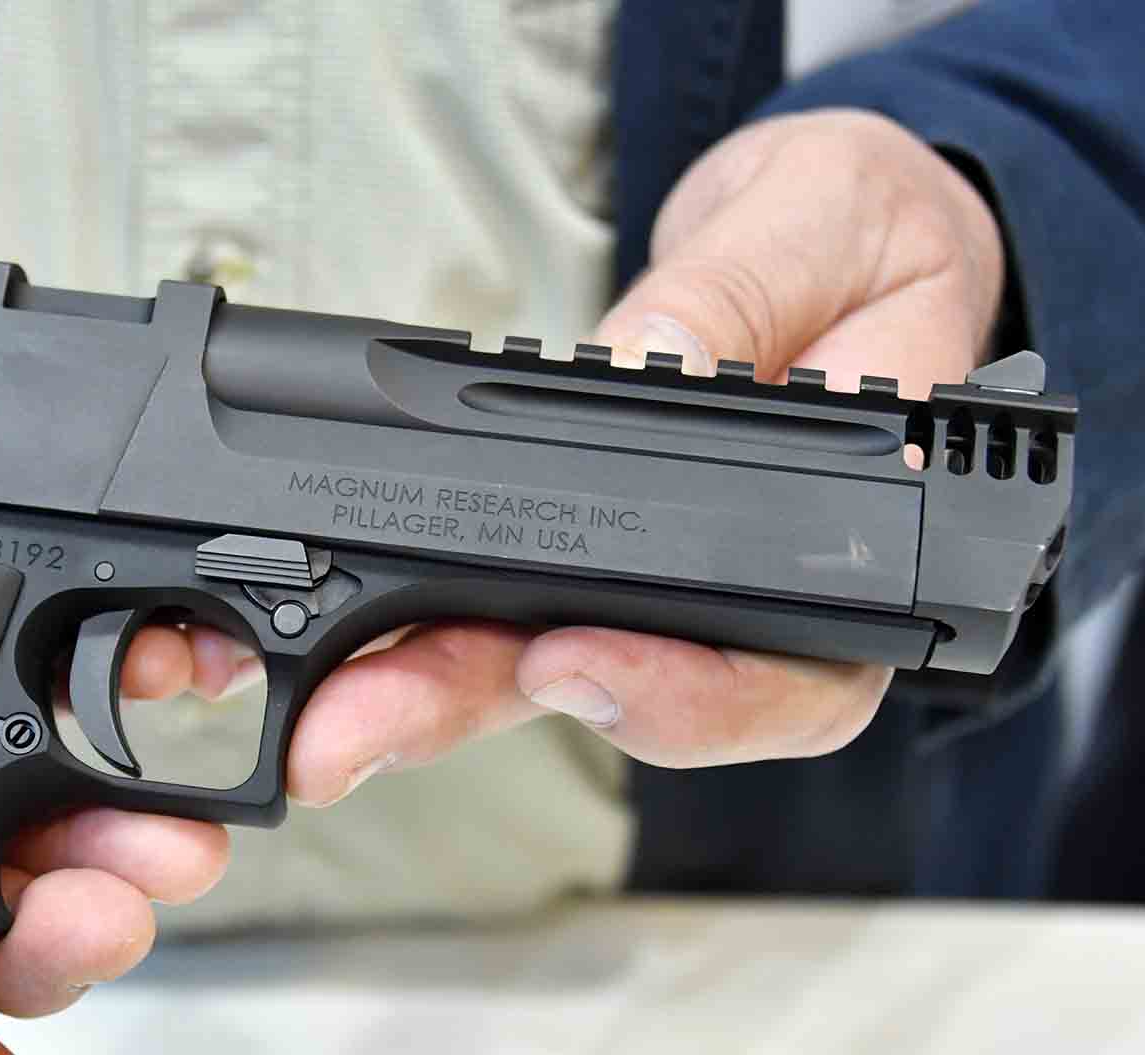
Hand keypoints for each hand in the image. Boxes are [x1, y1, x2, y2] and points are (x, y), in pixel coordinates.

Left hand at [137, 108, 1003, 791]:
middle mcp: (729, 606)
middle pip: (603, 696)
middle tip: (346, 737)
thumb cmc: (857, 235)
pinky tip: (288, 629)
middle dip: (461, 711)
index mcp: (848, 560)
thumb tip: (650, 358)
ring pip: (512, 667)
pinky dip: (377, 619)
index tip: (569, 667)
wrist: (813, 234)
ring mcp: (627, 589)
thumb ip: (742, 297)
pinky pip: (465, 600)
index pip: (778, 682)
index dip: (674, 697)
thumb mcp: (826, 227)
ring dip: (394, 689)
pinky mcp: (543, 554)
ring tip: (298, 709)